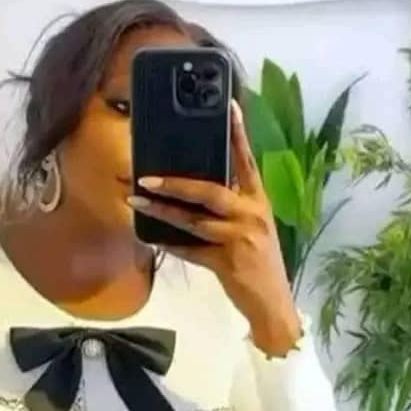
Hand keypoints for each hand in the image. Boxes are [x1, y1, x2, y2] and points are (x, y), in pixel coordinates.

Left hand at [128, 100, 302, 355]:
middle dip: (176, 183)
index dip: (239, 134)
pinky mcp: (227, 263)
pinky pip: (191, 250)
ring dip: (162, 211)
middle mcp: (252, 216)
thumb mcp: (254, 229)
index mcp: (260, 202)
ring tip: (137, 201)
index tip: (230, 106)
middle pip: (210, 191)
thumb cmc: (260, 264)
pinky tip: (152, 238)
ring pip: (193, 221)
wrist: (273, 304)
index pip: (248, 162)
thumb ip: (231, 210)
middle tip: (146, 176)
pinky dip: (171, 244)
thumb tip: (194, 192)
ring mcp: (239, 239)